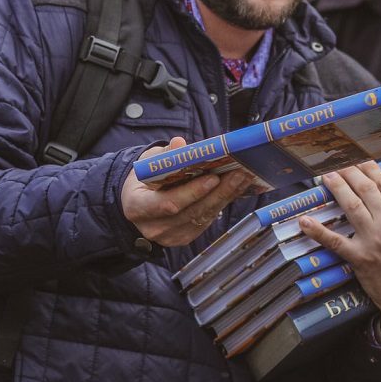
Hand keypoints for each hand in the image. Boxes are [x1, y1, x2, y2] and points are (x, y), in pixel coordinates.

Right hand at [122, 137, 252, 247]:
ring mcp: (169, 236)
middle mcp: (153, 227)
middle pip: (192, 212)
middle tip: (239, 173)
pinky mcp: (184, 238)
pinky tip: (236, 189)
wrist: (137, 204)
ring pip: (203, 217)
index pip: (168, 203)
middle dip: (218, 192)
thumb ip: (164, 155)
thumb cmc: (143, 180)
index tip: (213, 178)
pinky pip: (206, 221)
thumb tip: (179, 144)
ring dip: (226, 197)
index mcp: (137, 207)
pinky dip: (222, 203)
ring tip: (243, 178)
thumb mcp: (147, 163)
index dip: (192, 192)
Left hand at [298, 162, 380, 335]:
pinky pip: (335, 241)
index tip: (359, 161)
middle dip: (350, 172)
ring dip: (336, 188)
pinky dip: (317, 230)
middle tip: (338, 163)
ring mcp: (375, 240)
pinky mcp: (361, 259)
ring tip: (325, 177)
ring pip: (351, 206)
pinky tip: (304, 220)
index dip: (369, 168)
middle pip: (366, 189)